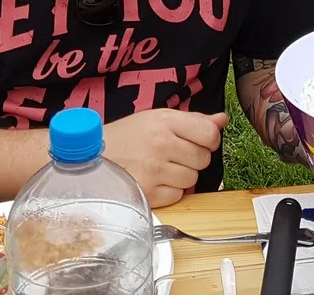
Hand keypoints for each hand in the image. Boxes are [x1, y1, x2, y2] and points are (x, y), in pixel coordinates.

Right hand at [102, 109, 228, 206]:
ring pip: (193, 178)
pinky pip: (178, 195)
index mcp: (165, 121)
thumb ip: (193, 120)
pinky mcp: (149, 194)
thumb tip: (222, 120)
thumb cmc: (126, 136)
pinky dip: (171, 191)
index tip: (199, 141)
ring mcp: (155, 171)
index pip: (209, 133)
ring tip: (163, 167)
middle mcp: (161, 145)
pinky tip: (156, 180)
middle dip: (194, 158)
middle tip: (174, 155)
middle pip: (203, 158)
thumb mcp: (157, 118)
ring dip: (183, 176)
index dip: (209, 139)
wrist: (92, 157)